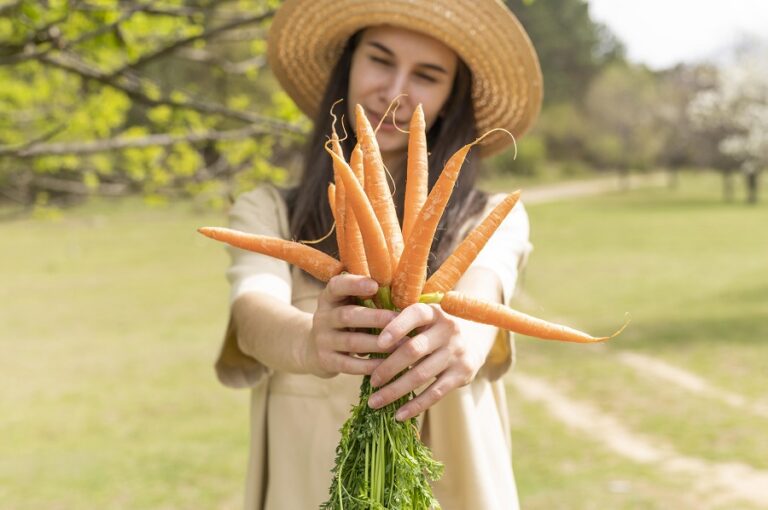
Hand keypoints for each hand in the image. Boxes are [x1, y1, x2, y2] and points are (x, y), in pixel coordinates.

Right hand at [304, 274, 397, 377]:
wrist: (311, 348)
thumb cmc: (342, 321)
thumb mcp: (345, 304)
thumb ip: (366, 297)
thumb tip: (402, 290)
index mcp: (329, 298)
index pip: (337, 286)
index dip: (354, 284)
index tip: (375, 285)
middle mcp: (323, 317)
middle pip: (347, 315)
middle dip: (375, 318)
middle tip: (400, 319)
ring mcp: (323, 340)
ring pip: (351, 342)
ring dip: (379, 344)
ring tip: (403, 344)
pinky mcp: (326, 361)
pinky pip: (350, 364)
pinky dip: (369, 365)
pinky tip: (388, 365)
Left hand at [366, 303, 488, 420]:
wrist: (476, 336)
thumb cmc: (434, 328)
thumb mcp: (424, 318)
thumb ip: (401, 323)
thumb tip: (363, 340)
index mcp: (433, 312)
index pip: (414, 315)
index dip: (396, 328)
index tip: (378, 343)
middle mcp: (448, 329)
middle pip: (413, 350)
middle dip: (388, 367)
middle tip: (371, 382)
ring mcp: (457, 352)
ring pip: (421, 375)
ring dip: (395, 391)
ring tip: (375, 402)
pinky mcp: (463, 373)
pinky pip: (435, 393)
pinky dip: (415, 405)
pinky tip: (399, 415)